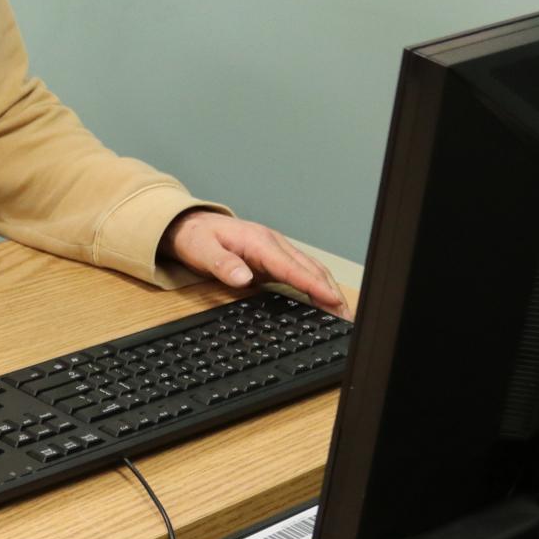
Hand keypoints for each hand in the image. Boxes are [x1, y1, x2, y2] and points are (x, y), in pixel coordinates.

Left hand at [164, 211, 348, 314]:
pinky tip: (324, 300)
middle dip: (331, 291)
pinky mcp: (274, 258)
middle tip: (347, 315)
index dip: (313, 285)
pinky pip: (301, 271)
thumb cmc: (197, 238)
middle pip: (310, 268)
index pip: (291, 267)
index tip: (333, 300)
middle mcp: (273, 244)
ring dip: (328, 289)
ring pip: (310, 269)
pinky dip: (316, 286)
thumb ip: (222, 265)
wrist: (190, 224)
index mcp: (259, 242)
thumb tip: (243, 279)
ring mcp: (275, 250)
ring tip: (343, 312)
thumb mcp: (202, 251)